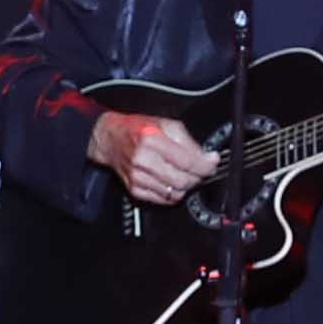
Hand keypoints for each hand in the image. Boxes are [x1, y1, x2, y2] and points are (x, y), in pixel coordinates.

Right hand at [98, 113, 217, 206]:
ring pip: (176, 193)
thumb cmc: (137, 129)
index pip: (187, 161)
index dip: (205, 164)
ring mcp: (138, 178)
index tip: (212, 162)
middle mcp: (143, 160)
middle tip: (200, 169)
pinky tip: (172, 180)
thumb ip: (187, 141)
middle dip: (198, 177)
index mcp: (151, 140)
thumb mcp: (164, 124)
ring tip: (185, 173)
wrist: (109, 140)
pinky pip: (164, 199)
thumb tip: (207, 157)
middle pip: (183, 180)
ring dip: (186, 185)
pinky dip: (173, 192)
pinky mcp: (135, 190)